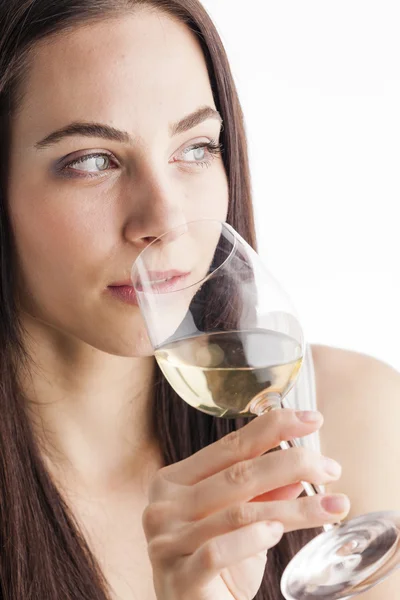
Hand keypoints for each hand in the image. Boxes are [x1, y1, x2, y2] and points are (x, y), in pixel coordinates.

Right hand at [143, 409, 350, 599]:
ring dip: (294, 507)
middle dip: (293, 464)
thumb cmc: (214, 569)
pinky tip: (278, 532)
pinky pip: (218, 551)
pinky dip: (252, 539)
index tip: (311, 419)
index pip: (229, 446)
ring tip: (332, 505)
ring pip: (239, 511)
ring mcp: (166, 541)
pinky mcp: (178, 578)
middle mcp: (163, 505)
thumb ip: (261, 495)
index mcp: (173, 481)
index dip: (272, 428)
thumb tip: (299, 473)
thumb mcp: (239, 525)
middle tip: (331, 468)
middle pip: (238, 474)